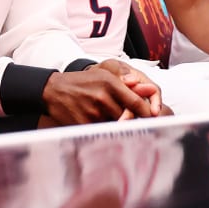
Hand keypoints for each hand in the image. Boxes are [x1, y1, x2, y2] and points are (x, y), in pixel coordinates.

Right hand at [44, 62, 165, 125]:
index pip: (136, 102)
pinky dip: (103, 130)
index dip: (147, 113)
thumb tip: (149, 90)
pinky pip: (101, 132)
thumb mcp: (104, 75)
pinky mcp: (84, 124)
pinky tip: (97, 123)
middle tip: (133, 121)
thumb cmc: (84, 82)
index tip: (154, 118)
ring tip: (109, 118)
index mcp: (110, 83)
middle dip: (131, 120)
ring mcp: (93, 112)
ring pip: (116, 125)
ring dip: (117, 125)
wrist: (54, 90)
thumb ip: (127, 84)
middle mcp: (102, 97)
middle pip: (128, 117)